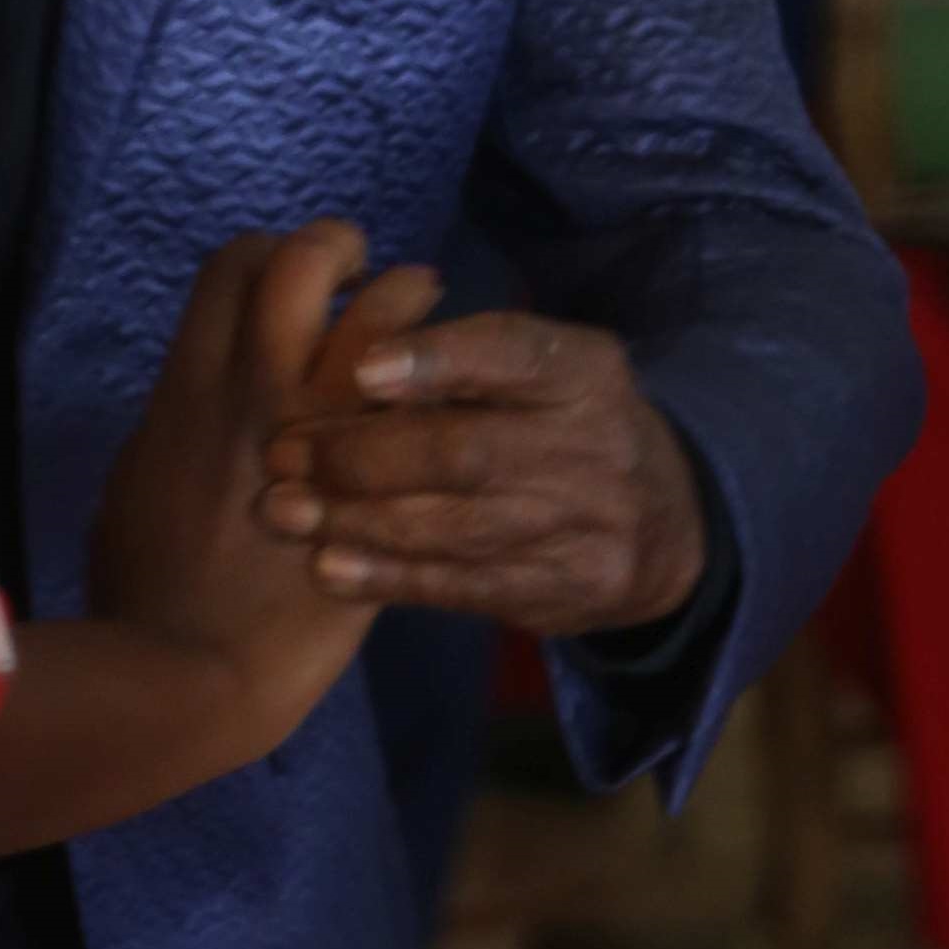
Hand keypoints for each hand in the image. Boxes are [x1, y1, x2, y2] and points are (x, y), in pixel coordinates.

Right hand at [88, 222, 433, 743]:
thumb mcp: (136, 482)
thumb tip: (195, 408)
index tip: (286, 281)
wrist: (187, 671)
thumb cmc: (139, 587)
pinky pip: (420, 407)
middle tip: (357, 272)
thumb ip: (175, 427)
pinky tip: (439, 398)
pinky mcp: (374, 490)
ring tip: (421, 311)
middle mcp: (258, 389)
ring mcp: (321, 435)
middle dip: (335, 248)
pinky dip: (435, 386)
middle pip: (302, 264)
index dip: (266, 255)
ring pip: (382, 319)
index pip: (234, 268)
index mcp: (192, 386)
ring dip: (406, 300)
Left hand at [260, 312, 705, 637]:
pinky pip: (462, 586)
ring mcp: (582, 528)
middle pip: (466, 451)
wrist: (665, 526)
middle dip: (362, 453)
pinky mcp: (561, 593)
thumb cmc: (565, 423)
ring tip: (284, 509)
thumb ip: (468, 360)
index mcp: (582, 371)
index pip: (512, 355)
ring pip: (452, 525)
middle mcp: (591, 446)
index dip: (435, 361)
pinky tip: (329, 565)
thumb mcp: (544, 369)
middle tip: (283, 451)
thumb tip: (353, 361)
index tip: (359, 369)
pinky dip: (388, 577)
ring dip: (355, 519)